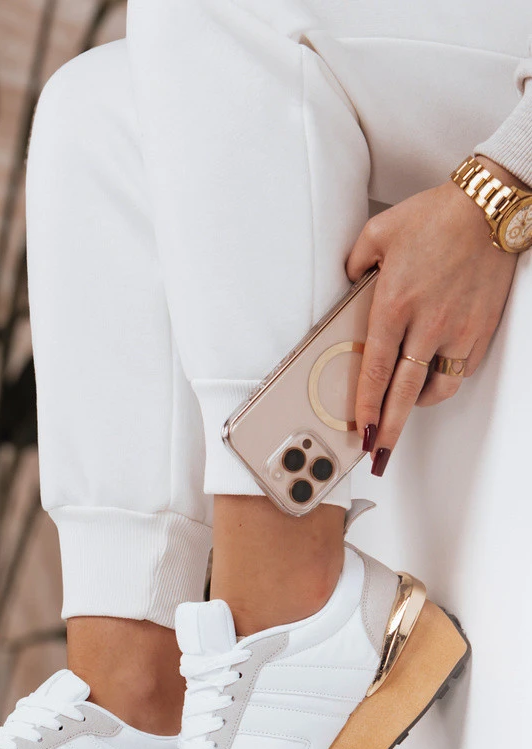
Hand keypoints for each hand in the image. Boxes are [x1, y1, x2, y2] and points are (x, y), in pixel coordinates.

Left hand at [345, 155, 518, 474]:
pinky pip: (460, 370)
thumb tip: (348, 285)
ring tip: (405, 415)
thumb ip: (355, 264)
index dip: (367, 404)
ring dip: (418, 407)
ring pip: (437, 388)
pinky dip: (445, 382)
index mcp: (395, 304)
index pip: (375, 368)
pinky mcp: (481, 330)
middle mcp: (427, 323)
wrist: (489, 208)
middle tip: (380, 451)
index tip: (361, 427)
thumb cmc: (436, 217)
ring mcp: (458, 330)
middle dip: (390, 428)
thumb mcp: (377, 233)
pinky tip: (433, 383)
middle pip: (404, 392)